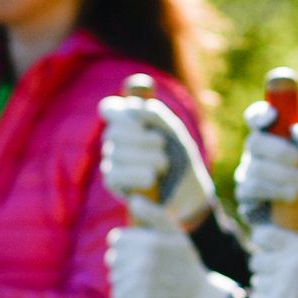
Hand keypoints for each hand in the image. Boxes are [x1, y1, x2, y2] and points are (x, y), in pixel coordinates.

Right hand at [98, 94, 213, 228]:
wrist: (188, 191)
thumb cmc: (180, 157)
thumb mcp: (174, 133)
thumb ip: (157, 115)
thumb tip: (135, 106)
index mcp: (128, 123)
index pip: (109, 109)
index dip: (118, 112)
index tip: (137, 118)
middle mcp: (115, 141)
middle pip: (114, 131)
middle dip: (142, 137)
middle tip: (163, 145)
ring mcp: (111, 160)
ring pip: (115, 152)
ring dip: (146, 157)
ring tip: (164, 165)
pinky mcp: (113, 181)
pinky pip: (115, 174)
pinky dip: (137, 175)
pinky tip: (152, 179)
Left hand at [106, 201, 240, 297]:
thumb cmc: (184, 262)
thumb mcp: (175, 233)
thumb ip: (155, 214)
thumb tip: (134, 199)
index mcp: (151, 243)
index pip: (116, 240)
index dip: (127, 244)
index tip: (142, 251)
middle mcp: (145, 264)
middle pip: (113, 260)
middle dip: (126, 263)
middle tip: (147, 269)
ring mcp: (141, 286)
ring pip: (115, 278)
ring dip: (127, 279)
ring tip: (147, 282)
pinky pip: (118, 295)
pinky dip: (127, 296)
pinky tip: (143, 294)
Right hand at [235, 101, 297, 236]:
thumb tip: (297, 130)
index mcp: (272, 139)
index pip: (256, 118)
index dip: (260, 114)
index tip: (273, 116)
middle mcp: (255, 155)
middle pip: (254, 142)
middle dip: (278, 150)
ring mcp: (247, 176)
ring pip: (253, 169)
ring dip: (281, 175)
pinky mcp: (245, 199)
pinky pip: (251, 191)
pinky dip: (274, 192)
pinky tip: (291, 198)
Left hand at [248, 224, 297, 297]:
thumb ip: (296, 250)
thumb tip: (265, 243)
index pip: (265, 235)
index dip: (260, 240)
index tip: (262, 246)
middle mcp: (290, 265)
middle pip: (256, 261)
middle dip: (264, 268)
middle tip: (277, 275)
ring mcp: (282, 287)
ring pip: (257, 282)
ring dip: (267, 288)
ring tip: (286, 294)